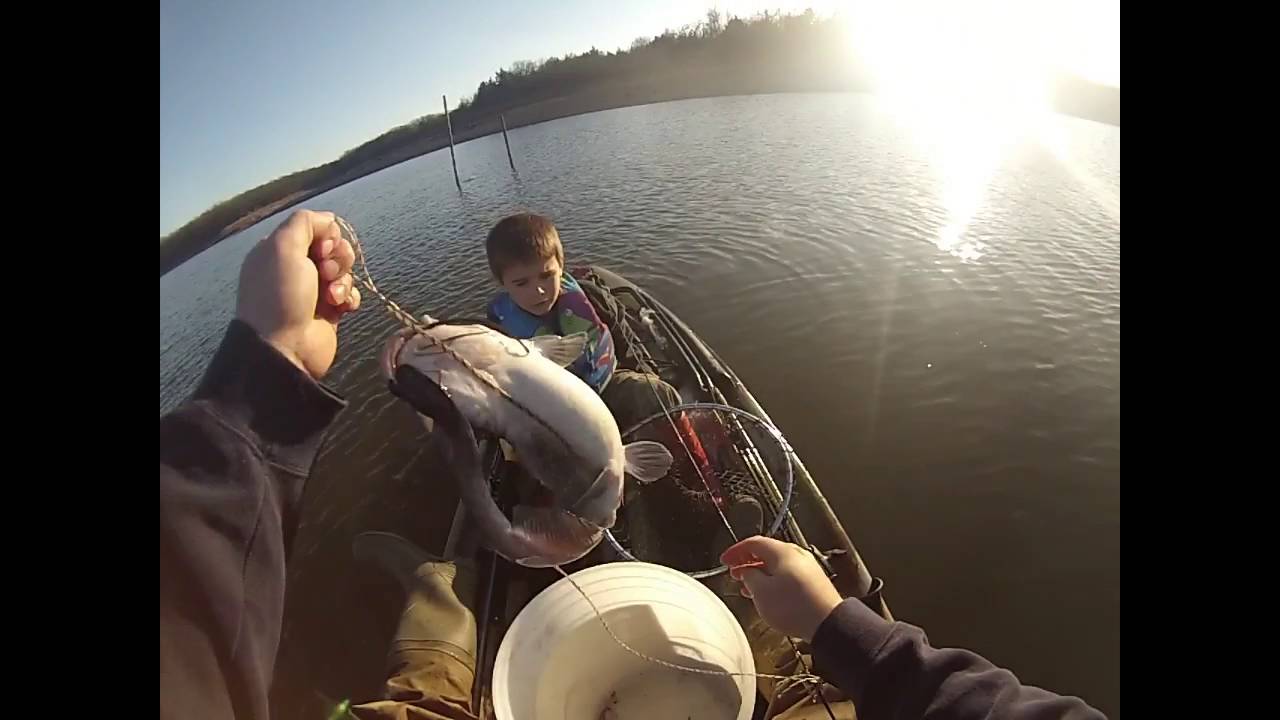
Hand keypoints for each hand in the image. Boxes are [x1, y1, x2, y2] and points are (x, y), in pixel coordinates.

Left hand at [236, 210, 360, 378]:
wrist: (285, 347)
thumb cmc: (280, 295)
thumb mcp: (283, 247)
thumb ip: (305, 222)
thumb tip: (329, 219)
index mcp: (279, 250)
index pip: (315, 229)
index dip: (326, 236)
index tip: (320, 250)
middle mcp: (296, 268)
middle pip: (334, 248)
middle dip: (338, 258)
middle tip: (327, 273)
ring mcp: (313, 291)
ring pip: (344, 271)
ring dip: (343, 281)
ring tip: (331, 296)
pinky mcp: (329, 311)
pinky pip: (350, 294)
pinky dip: (350, 298)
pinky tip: (342, 307)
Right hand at [721, 536, 842, 641]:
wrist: (827, 623)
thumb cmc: (795, 607)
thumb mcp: (761, 592)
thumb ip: (749, 577)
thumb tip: (746, 572)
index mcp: (782, 551)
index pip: (753, 543)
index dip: (736, 551)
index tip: (725, 560)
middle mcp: (796, 555)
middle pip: (766, 552)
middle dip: (747, 562)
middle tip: (735, 573)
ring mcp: (807, 568)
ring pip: (777, 565)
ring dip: (759, 574)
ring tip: (749, 588)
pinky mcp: (813, 583)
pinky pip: (787, 576)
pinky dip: (773, 581)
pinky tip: (768, 596)